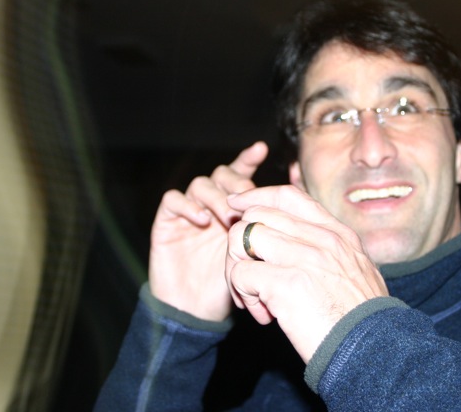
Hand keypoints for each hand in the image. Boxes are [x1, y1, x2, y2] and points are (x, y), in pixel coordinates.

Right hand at [149, 141, 267, 321]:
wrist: (197, 312)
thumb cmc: (231, 287)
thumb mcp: (256, 255)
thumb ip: (268, 229)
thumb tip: (294, 203)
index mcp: (234, 209)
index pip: (240, 175)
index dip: (248, 159)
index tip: (261, 149)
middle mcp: (211, 206)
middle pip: (222, 174)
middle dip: (237, 184)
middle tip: (247, 201)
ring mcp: (188, 213)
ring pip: (200, 184)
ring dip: (216, 196)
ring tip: (228, 216)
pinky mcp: (166, 223)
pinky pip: (173, 200)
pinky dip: (188, 205)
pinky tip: (202, 220)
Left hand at [225, 185, 387, 361]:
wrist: (374, 349)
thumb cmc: (364, 320)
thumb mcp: (357, 270)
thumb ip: (330, 251)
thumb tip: (299, 241)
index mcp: (337, 233)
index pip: (287, 196)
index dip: (256, 197)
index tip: (238, 205)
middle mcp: (320, 238)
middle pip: (256, 215)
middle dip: (241, 244)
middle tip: (248, 276)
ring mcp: (303, 257)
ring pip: (241, 239)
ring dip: (237, 269)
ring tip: (254, 298)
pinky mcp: (285, 283)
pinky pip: (241, 275)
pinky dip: (244, 296)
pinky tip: (265, 316)